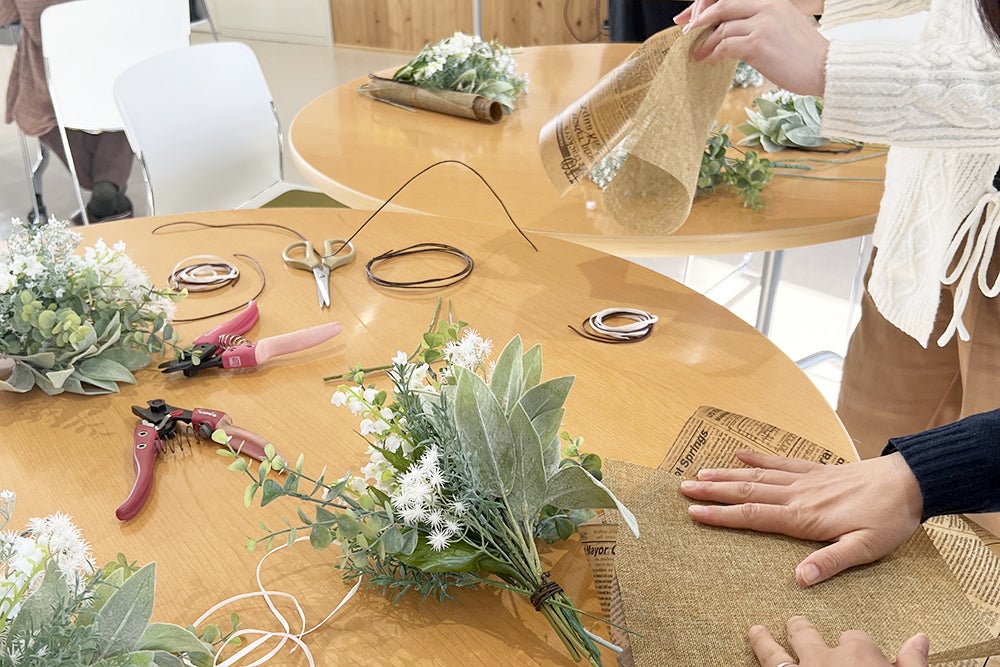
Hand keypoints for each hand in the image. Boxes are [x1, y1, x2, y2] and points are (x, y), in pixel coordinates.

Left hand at [676, 0, 829, 95]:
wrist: (825, 68)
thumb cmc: (802, 53)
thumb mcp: (782, 26)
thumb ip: (758, 21)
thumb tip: (727, 29)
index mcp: (771, 0)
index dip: (705, 6)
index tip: (689, 18)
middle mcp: (767, 6)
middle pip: (721, 5)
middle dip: (698, 20)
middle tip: (685, 34)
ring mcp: (762, 23)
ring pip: (721, 28)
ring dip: (704, 43)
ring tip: (697, 54)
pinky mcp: (758, 43)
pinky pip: (725, 45)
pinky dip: (713, 54)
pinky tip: (709, 61)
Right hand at [680, 450, 922, 585]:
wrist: (909, 482)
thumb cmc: (888, 519)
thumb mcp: (866, 548)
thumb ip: (831, 561)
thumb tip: (798, 578)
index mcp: (804, 517)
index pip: (754, 515)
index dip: (722, 515)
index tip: (694, 512)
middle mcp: (798, 495)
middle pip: (747, 491)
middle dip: (713, 491)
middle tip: (684, 488)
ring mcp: (805, 480)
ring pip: (757, 476)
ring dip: (726, 475)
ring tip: (700, 473)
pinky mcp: (815, 471)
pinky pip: (780, 462)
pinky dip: (757, 458)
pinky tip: (739, 454)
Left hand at [748, 616, 928, 665]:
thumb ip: (912, 664)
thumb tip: (919, 638)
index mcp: (858, 655)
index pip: (854, 638)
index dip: (853, 646)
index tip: (854, 651)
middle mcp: (822, 659)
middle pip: (804, 632)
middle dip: (800, 629)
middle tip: (794, 623)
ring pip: (773, 651)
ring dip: (763, 640)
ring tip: (756, 631)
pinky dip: (758, 666)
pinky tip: (753, 664)